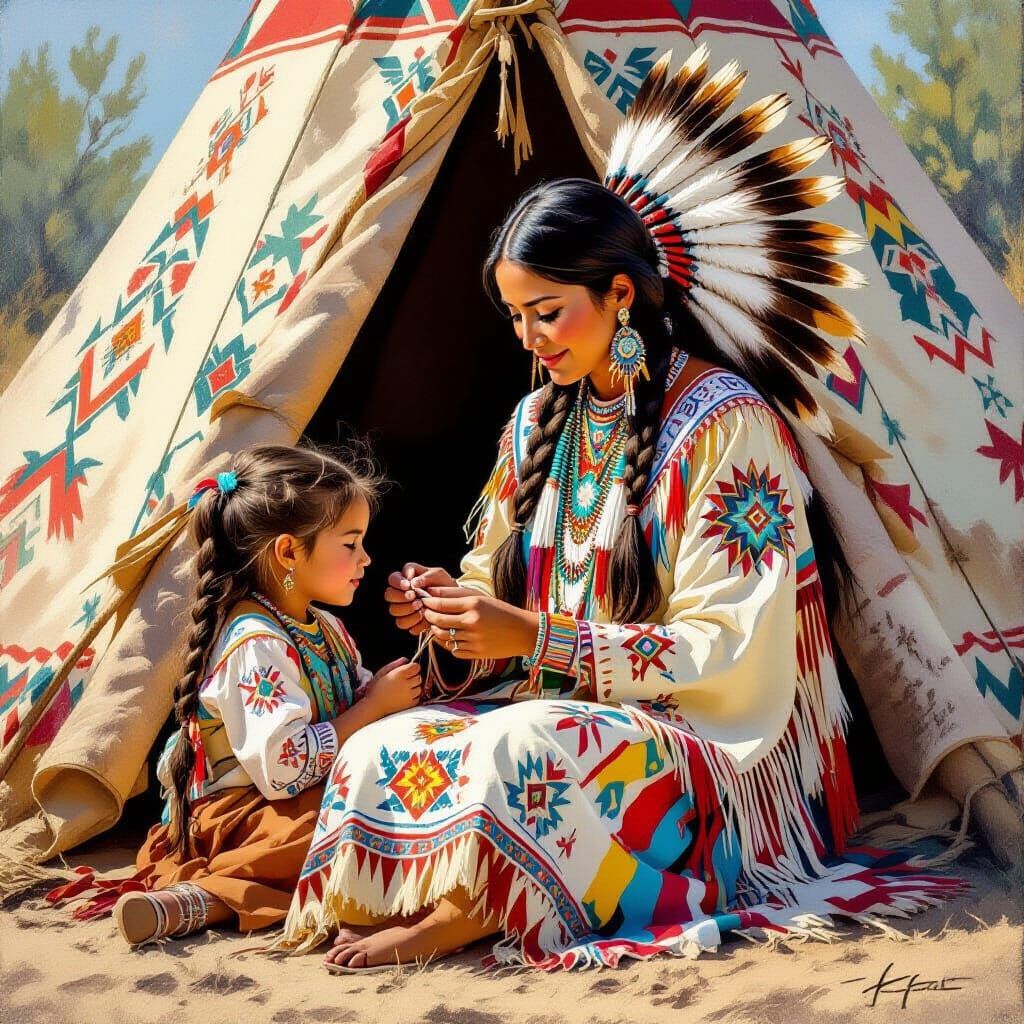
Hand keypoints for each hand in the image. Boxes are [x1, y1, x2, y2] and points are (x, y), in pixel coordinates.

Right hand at [362, 657, 421, 715]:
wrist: (373, 706)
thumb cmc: (376, 688)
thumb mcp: (382, 672)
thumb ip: (396, 664)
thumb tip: (407, 660)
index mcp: (399, 674)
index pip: (416, 667)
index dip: (413, 667)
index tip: (408, 670)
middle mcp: (406, 684)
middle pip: (419, 677)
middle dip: (413, 677)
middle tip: (404, 680)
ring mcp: (409, 695)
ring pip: (419, 688)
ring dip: (414, 687)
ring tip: (403, 689)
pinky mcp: (409, 704)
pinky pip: (418, 697)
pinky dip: (414, 696)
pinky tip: (404, 696)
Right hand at [385, 562, 456, 635]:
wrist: (454, 603)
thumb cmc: (444, 586)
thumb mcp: (438, 575)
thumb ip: (425, 575)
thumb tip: (413, 582)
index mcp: (406, 580)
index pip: (392, 579)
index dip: (397, 582)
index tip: (408, 586)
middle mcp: (401, 595)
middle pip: (389, 595)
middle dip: (400, 597)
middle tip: (414, 597)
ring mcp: (404, 610)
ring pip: (394, 611)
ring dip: (407, 609)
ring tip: (421, 607)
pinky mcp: (409, 623)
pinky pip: (404, 624)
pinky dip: (414, 622)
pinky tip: (424, 618)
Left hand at [419, 587, 539, 660]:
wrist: (522, 632)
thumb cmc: (501, 611)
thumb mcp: (480, 597)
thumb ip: (455, 594)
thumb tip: (431, 592)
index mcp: (473, 604)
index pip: (440, 603)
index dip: (428, 603)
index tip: (424, 601)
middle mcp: (472, 622)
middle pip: (438, 620)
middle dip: (428, 616)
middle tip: (426, 613)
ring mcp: (473, 639)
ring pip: (443, 637)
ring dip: (435, 631)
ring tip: (437, 625)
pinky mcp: (475, 653)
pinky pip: (453, 650)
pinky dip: (448, 644)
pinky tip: (451, 637)